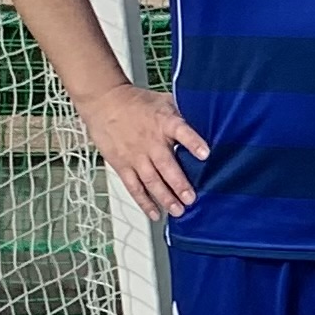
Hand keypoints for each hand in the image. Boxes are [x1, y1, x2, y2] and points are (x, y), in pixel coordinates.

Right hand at [77, 80, 208, 218]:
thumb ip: (185, 113)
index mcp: (165, 123)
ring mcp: (135, 156)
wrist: (104, 101)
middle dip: (179, 184)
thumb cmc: (137, 102)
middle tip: (191, 198)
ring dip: (165, 198)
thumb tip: (210, 118)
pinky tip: (155, 213)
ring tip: (178, 210)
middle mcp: (150, 142)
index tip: (206, 154)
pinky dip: (144, 202)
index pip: (182, 132)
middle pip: (166, 165)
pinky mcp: (122, 165)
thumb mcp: (165, 101)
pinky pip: (134, 187)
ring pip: (151, 181)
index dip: (194, 143)